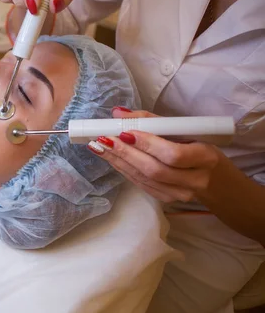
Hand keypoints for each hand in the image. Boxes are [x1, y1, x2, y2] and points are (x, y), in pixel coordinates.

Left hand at [87, 107, 224, 202]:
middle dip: (125, 153)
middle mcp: (195, 179)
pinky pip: (141, 185)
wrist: (214, 180)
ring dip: (118, 161)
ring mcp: (181, 194)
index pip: (174, 154)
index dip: (148, 144)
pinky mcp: (167, 200)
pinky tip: (111, 158)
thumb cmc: (198, 146)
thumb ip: (152, 120)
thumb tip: (118, 113)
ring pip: (145, 179)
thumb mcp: (184, 130)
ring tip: (99, 147)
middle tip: (103, 140)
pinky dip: (123, 170)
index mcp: (205, 157)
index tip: (125, 132)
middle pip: (154, 170)